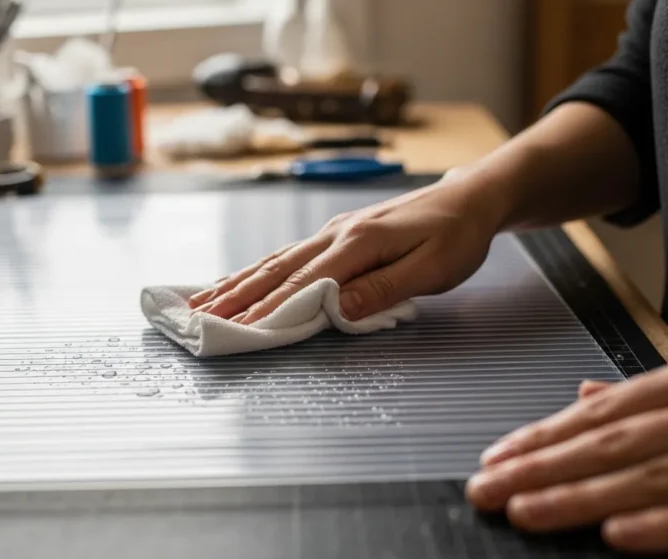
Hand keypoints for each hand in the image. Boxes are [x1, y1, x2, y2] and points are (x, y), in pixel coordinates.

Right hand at [187, 175, 505, 323]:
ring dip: (237, 283)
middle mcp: (337, 234)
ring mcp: (333, 232)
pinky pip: (288, 256)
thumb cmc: (457, 236)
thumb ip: (383, 289)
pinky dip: (258, 271)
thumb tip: (333, 309)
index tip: (236, 330)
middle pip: (276, 269)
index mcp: (358, 243)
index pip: (304, 283)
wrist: (470, 197)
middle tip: (197, 319)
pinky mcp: (337, 235)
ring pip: (275, 261)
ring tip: (201, 302)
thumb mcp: (431, 269)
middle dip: (235, 296)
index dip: (268, 309)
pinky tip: (241, 280)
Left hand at [466, 347, 667, 552]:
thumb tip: (586, 397)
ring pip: (651, 477)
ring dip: (582, 497)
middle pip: (614, 441)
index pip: (606, 409)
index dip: (546, 434)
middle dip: (543, 466)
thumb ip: (656, 396)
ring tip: (529, 511)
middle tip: (490, 488)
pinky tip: (617, 535)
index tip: (500, 456)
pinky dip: (665, 526)